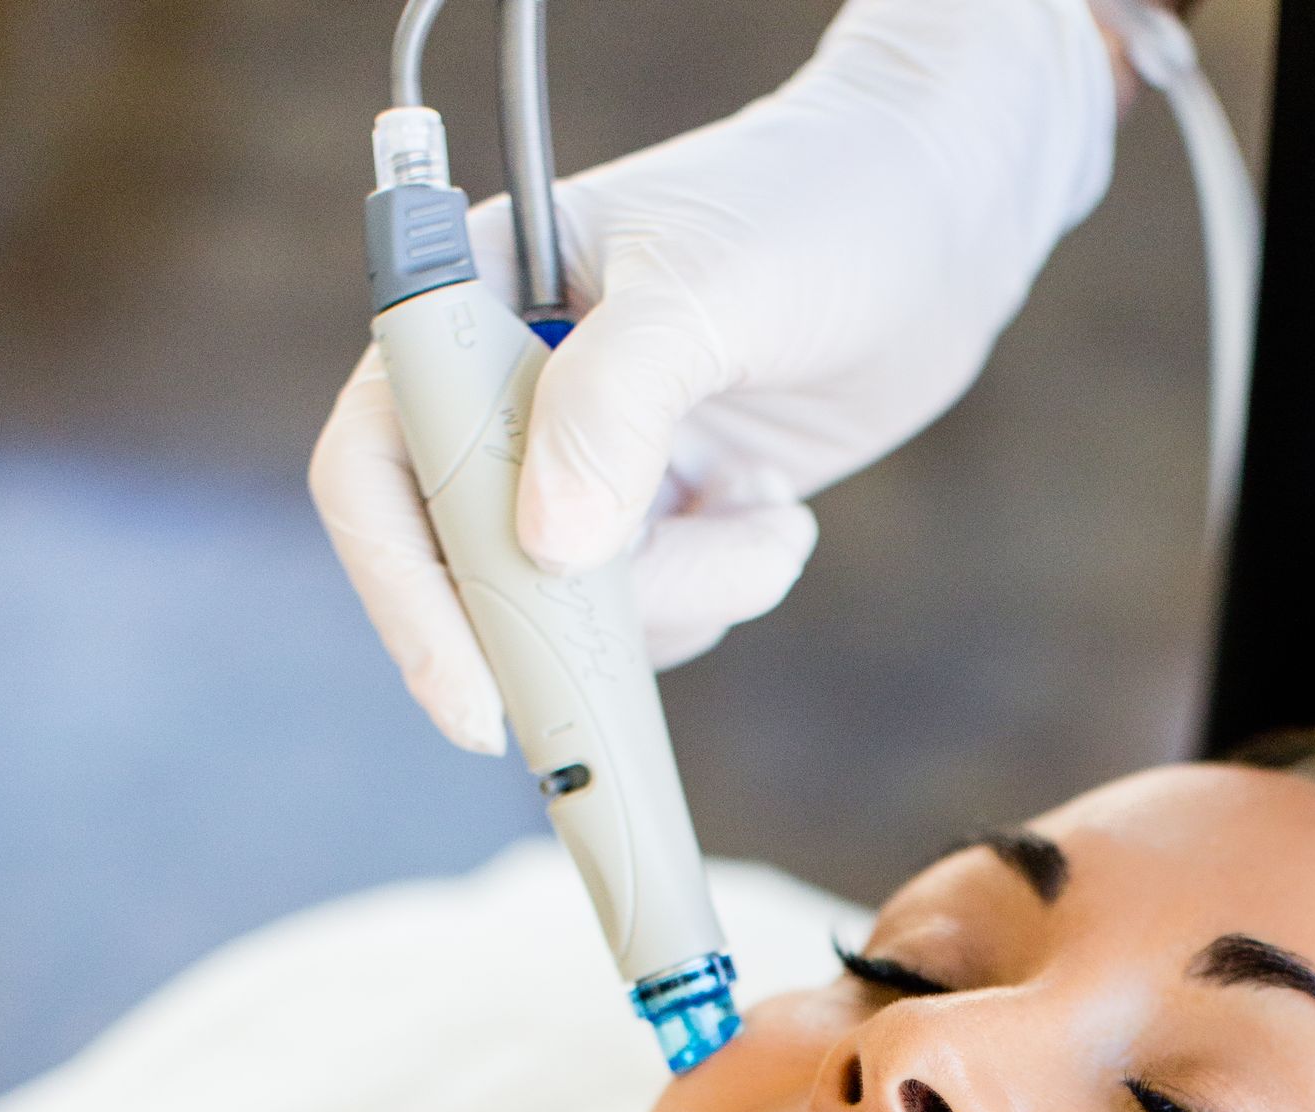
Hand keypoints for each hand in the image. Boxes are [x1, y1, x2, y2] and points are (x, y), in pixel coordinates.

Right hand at [309, 0, 1115, 749]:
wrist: (936, 226)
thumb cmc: (817, 209)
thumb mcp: (709, 289)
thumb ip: (617, 404)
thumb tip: (550, 548)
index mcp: (469, 303)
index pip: (377, 467)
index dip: (408, 592)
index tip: (475, 698)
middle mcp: (508, 392)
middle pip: (467, 569)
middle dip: (568, 624)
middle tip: (652, 650)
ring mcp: (583, 461)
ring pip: (575, 612)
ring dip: (681, 600)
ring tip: (760, 517)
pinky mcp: (659, 512)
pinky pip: (655, 614)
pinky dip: (721, 588)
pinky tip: (771, 510)